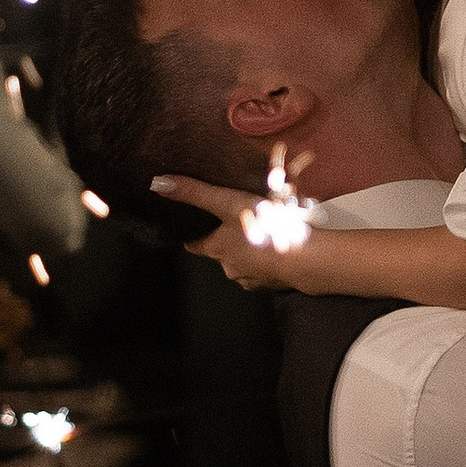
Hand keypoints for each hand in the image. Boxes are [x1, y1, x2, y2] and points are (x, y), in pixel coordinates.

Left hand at [149, 166, 336, 289]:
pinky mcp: (273, 282)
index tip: (194, 223)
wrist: (307, 257)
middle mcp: (230, 267)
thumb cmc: (267, 228)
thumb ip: (196, 193)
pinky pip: (264, 270)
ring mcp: (252, 278)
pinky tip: (278, 246)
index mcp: (216, 249)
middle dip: (227, 238)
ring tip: (261, 230)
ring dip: (249, 249)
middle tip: (236, 220)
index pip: (193, 243)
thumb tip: (158, 184)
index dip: (193, 232)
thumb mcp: (228, 202)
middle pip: (220, 252)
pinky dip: (267, 259)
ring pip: (243, 261)